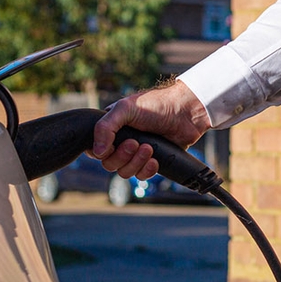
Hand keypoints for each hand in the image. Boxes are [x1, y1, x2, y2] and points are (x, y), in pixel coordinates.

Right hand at [91, 80, 211, 179]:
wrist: (185, 113)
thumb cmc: (156, 105)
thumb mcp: (125, 109)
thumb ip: (105, 127)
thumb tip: (98, 152)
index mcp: (112, 128)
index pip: (96, 150)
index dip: (102, 152)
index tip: (114, 145)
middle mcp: (122, 142)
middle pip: (110, 164)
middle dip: (123, 156)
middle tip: (136, 143)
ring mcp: (136, 153)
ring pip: (125, 172)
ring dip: (136, 162)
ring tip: (149, 148)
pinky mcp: (151, 161)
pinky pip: (141, 176)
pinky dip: (147, 170)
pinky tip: (155, 160)